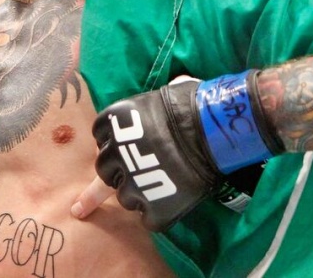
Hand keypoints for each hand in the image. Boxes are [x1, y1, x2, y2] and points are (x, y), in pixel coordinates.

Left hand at [72, 73, 279, 231]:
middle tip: (140, 170)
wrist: (210, 130)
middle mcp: (114, 155)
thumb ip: (152, 107)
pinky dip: (157, 213)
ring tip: (162, 185)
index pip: (101, 139)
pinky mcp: (152, 208)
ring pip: (124, 197)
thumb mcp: (161, 93)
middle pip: (104, 170)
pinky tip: (170, 203)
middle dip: (119, 171)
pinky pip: (147, 218)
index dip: (116, 144)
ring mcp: (131, 185)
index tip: (128, 146)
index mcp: (112, 124)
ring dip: (138, 193)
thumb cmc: (191, 102)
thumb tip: (164, 100)